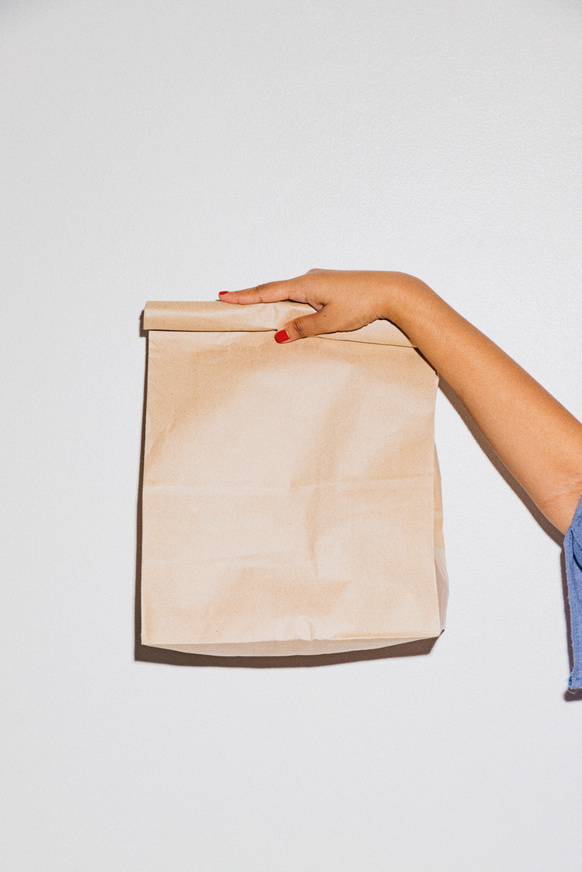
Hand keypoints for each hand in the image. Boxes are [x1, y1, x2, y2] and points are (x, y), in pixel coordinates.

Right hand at [218, 269, 423, 341]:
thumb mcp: (330, 322)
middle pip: (273, 289)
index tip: (223, 296)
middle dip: (250, 296)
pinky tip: (285, 307)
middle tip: (228, 299)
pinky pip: (300, 293)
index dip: (244, 296)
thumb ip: (303, 328)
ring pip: (288, 291)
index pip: (267, 292)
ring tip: (250, 305)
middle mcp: (309, 278)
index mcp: (305, 284)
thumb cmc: (363, 304)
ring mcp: (319, 280)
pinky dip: (287, 300)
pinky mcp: (329, 285)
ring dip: (269, 299)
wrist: (391, 290)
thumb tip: (279, 335)